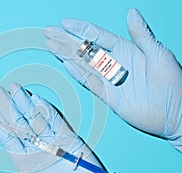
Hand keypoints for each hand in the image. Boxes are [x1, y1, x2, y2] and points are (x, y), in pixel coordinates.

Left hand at [0, 83, 116, 172]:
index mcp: (26, 164)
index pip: (9, 138)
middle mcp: (38, 150)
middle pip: (20, 125)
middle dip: (8, 107)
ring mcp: (53, 143)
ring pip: (36, 119)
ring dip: (25, 104)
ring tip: (14, 89)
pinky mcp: (70, 140)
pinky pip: (57, 122)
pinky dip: (48, 111)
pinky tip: (37, 100)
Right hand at [44, 8, 181, 151]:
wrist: (175, 113)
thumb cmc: (173, 82)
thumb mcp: (159, 54)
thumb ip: (142, 35)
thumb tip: (131, 12)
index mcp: (126, 50)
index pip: (99, 36)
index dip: (82, 29)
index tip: (65, 22)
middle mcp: (114, 63)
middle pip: (85, 49)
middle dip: (67, 40)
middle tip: (49, 32)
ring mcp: (109, 79)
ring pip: (83, 64)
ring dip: (67, 55)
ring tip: (51, 45)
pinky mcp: (108, 95)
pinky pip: (90, 83)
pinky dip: (78, 74)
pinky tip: (66, 65)